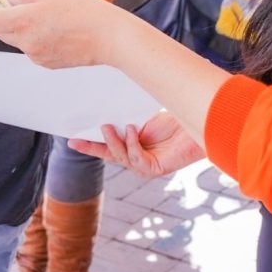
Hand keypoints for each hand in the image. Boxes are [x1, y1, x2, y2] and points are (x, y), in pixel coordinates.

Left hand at [0, 0, 124, 67]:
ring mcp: (35, 55)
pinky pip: (31, 48)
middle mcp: (25, 41)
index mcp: (24, 20)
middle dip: (0, 17)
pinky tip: (53, 28)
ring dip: (19, 27)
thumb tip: (11, 0)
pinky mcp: (46, 63)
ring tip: (39, 15)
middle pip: (0, 30)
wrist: (110, 37)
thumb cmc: (85, 11)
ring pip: (16, 39)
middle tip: (5, 4)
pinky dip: (34, 37)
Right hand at [70, 112, 205, 179]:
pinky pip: (137, 158)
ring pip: (121, 157)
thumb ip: (127, 116)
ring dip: (113, 141)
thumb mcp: (146, 115)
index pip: (107, 147)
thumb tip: (108, 102)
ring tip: (107, 126)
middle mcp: (138, 159)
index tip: (71, 139)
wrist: (200, 123)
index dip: (89, 144)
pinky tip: (132, 129)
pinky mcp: (156, 169)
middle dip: (92, 146)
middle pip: (109, 155)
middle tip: (76, 138)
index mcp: (134, 146)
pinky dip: (132, 143)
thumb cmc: (177, 118)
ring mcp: (146, 166)